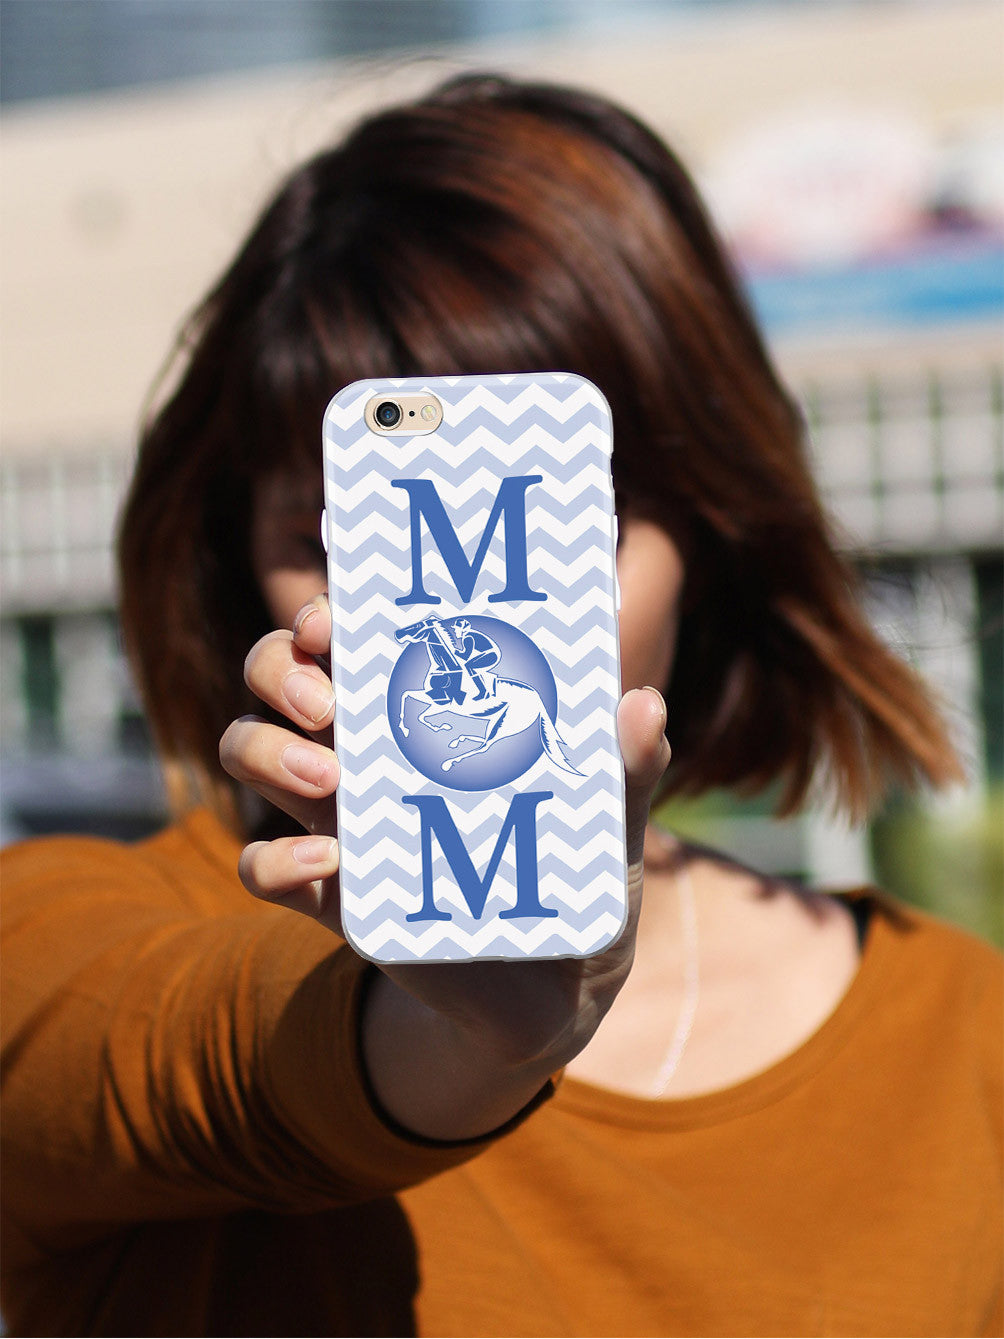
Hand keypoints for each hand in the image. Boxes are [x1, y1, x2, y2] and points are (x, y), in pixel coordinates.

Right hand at [220, 595, 669, 1138]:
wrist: (553, 986)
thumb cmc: (572, 869)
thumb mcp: (607, 814)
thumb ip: (626, 762)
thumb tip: (643, 703)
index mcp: (422, 708)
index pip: (350, 634)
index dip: (326, 613)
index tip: (337, 618)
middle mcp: (365, 748)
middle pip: (276, 676)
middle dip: (281, 670)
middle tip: (328, 702)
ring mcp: (338, 816)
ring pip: (248, 749)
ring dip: (267, 750)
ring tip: (328, 776)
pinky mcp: (329, 892)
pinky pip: (260, 866)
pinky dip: (273, 859)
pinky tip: (326, 860)